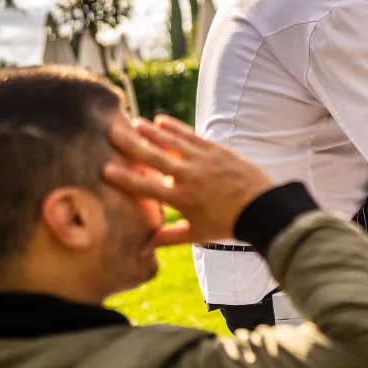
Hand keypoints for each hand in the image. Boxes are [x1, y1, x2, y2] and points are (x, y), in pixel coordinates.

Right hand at [102, 114, 273, 248]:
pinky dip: (176, 128)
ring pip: (172, 143)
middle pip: (155, 158)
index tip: (106, 168)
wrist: (261, 208)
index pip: (147, 187)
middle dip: (132, 145)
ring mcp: (203, 161)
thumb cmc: (226, 224)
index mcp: (181, 199)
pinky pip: (191, 136)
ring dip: (152, 132)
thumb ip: (168, 237)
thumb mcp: (196, 234)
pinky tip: (161, 121)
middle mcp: (189, 177)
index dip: (125, 177)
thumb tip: (143, 247)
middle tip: (113, 133)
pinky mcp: (216, 150)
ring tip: (135, 123)